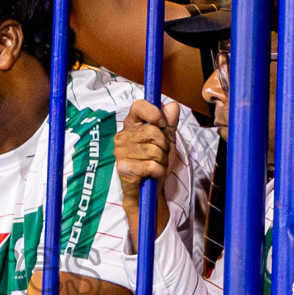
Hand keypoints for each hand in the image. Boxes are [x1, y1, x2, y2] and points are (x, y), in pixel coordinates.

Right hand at [116, 99, 177, 229]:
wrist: (148, 189)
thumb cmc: (154, 162)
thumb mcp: (166, 139)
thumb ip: (169, 122)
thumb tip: (172, 105)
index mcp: (130, 125)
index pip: (138, 106)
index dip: (153, 112)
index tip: (162, 123)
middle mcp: (122, 136)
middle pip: (153, 131)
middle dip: (164, 145)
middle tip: (160, 154)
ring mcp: (121, 152)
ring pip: (154, 150)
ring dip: (162, 161)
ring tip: (155, 165)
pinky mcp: (124, 168)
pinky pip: (152, 165)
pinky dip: (159, 171)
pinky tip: (153, 174)